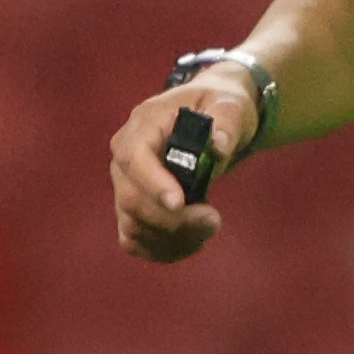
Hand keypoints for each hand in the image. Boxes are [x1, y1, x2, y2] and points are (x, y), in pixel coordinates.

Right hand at [111, 61, 253, 265]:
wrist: (209, 117)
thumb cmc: (216, 105)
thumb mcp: (229, 103)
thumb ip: (226, 122)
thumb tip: (218, 147)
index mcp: (142, 126)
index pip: (133, 158)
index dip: (151, 183)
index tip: (179, 203)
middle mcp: (124, 161)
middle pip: (131, 200)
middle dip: (173, 220)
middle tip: (214, 220)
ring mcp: (125, 188)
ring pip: (134, 227)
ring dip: (173, 238)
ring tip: (210, 227)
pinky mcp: (132, 212)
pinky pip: (136, 241)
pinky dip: (164, 249)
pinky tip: (194, 240)